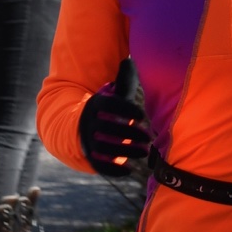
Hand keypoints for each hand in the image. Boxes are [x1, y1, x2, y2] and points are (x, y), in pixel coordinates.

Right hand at [79, 58, 149, 175]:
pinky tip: (129, 171)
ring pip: (105, 148)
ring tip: (144, 152)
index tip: (142, 116)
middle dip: (129, 133)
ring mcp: (88, 141)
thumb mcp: (114, 94)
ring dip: (125, 152)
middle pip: (108, 128)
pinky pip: (98, 165)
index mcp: (96, 104)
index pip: (109, 105)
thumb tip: (128, 60)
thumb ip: (124, 80)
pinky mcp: (90, 157)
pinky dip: (112, 170)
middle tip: (148, 137)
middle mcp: (90, 123)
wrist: (83, 126)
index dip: (125, 110)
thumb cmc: (109, 108)